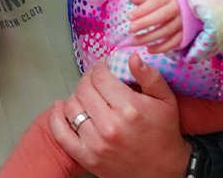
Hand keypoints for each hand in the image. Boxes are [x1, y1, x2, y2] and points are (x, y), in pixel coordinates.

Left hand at [49, 54, 190, 177]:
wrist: (161, 171)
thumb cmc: (163, 133)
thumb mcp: (166, 100)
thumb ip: (150, 76)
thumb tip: (133, 56)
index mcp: (130, 109)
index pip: (101, 76)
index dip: (100, 67)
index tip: (104, 68)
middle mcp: (110, 126)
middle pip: (84, 89)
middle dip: (89, 80)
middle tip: (96, 81)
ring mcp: (96, 143)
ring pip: (71, 106)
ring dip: (76, 96)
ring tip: (87, 95)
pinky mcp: (86, 157)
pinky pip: (61, 133)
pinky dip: (56, 117)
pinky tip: (60, 107)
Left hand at [127, 0, 183, 53]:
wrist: (187, 8)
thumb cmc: (165, 2)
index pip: (155, 2)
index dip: (143, 9)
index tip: (130, 16)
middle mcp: (177, 8)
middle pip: (162, 15)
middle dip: (145, 22)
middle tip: (131, 28)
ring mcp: (182, 22)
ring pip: (166, 30)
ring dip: (149, 37)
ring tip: (134, 41)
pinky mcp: (185, 34)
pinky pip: (174, 42)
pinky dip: (162, 48)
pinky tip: (149, 50)